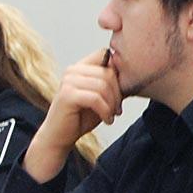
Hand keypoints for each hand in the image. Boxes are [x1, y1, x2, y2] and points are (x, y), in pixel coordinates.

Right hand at [27, 48, 121, 181]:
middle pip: (108, 72)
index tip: (121, 94)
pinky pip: (96, 98)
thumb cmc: (81, 117)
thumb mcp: (101, 98)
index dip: (118, 74)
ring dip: (112, 104)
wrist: (59, 136)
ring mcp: (68, 81)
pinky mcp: (68, 95)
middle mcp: (72, 70)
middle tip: (117, 110)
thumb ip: (112, 85)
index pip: (105, 55)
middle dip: (118, 93)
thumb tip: (133, 75)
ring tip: (111, 116)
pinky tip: (107, 120)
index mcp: (80, 67)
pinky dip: (105, 111)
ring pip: (103, 86)